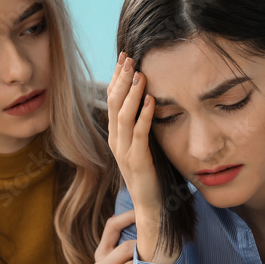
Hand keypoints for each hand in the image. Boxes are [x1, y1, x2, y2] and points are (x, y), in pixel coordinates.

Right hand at [107, 53, 170, 262]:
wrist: (150, 205)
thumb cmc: (152, 174)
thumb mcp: (144, 145)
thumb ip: (142, 125)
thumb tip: (149, 99)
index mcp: (116, 136)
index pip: (113, 101)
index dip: (117, 78)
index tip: (124, 58)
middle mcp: (116, 141)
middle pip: (114, 103)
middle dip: (121, 79)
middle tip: (129, 57)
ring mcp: (124, 151)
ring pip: (123, 116)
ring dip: (131, 93)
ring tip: (139, 73)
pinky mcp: (137, 160)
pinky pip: (139, 133)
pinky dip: (144, 114)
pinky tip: (150, 99)